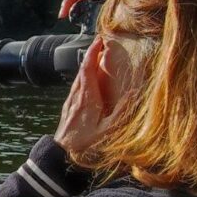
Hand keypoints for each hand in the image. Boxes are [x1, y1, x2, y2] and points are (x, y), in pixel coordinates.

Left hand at [54, 39, 120, 157]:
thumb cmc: (87, 145)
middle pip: (81, 70)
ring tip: (96, 58)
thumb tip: (133, 93)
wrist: (62, 156)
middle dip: (91, 55)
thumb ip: (122, 111)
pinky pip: (75, 88)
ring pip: (77, 79)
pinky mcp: (68, 110)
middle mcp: (75, 97)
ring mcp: (70, 103)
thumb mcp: (109, 130)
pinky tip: (88, 81)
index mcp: (86, 98)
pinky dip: (83, 78)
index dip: (93, 53)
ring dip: (86, 66)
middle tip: (100, 44)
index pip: (87, 69)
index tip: (100, 41)